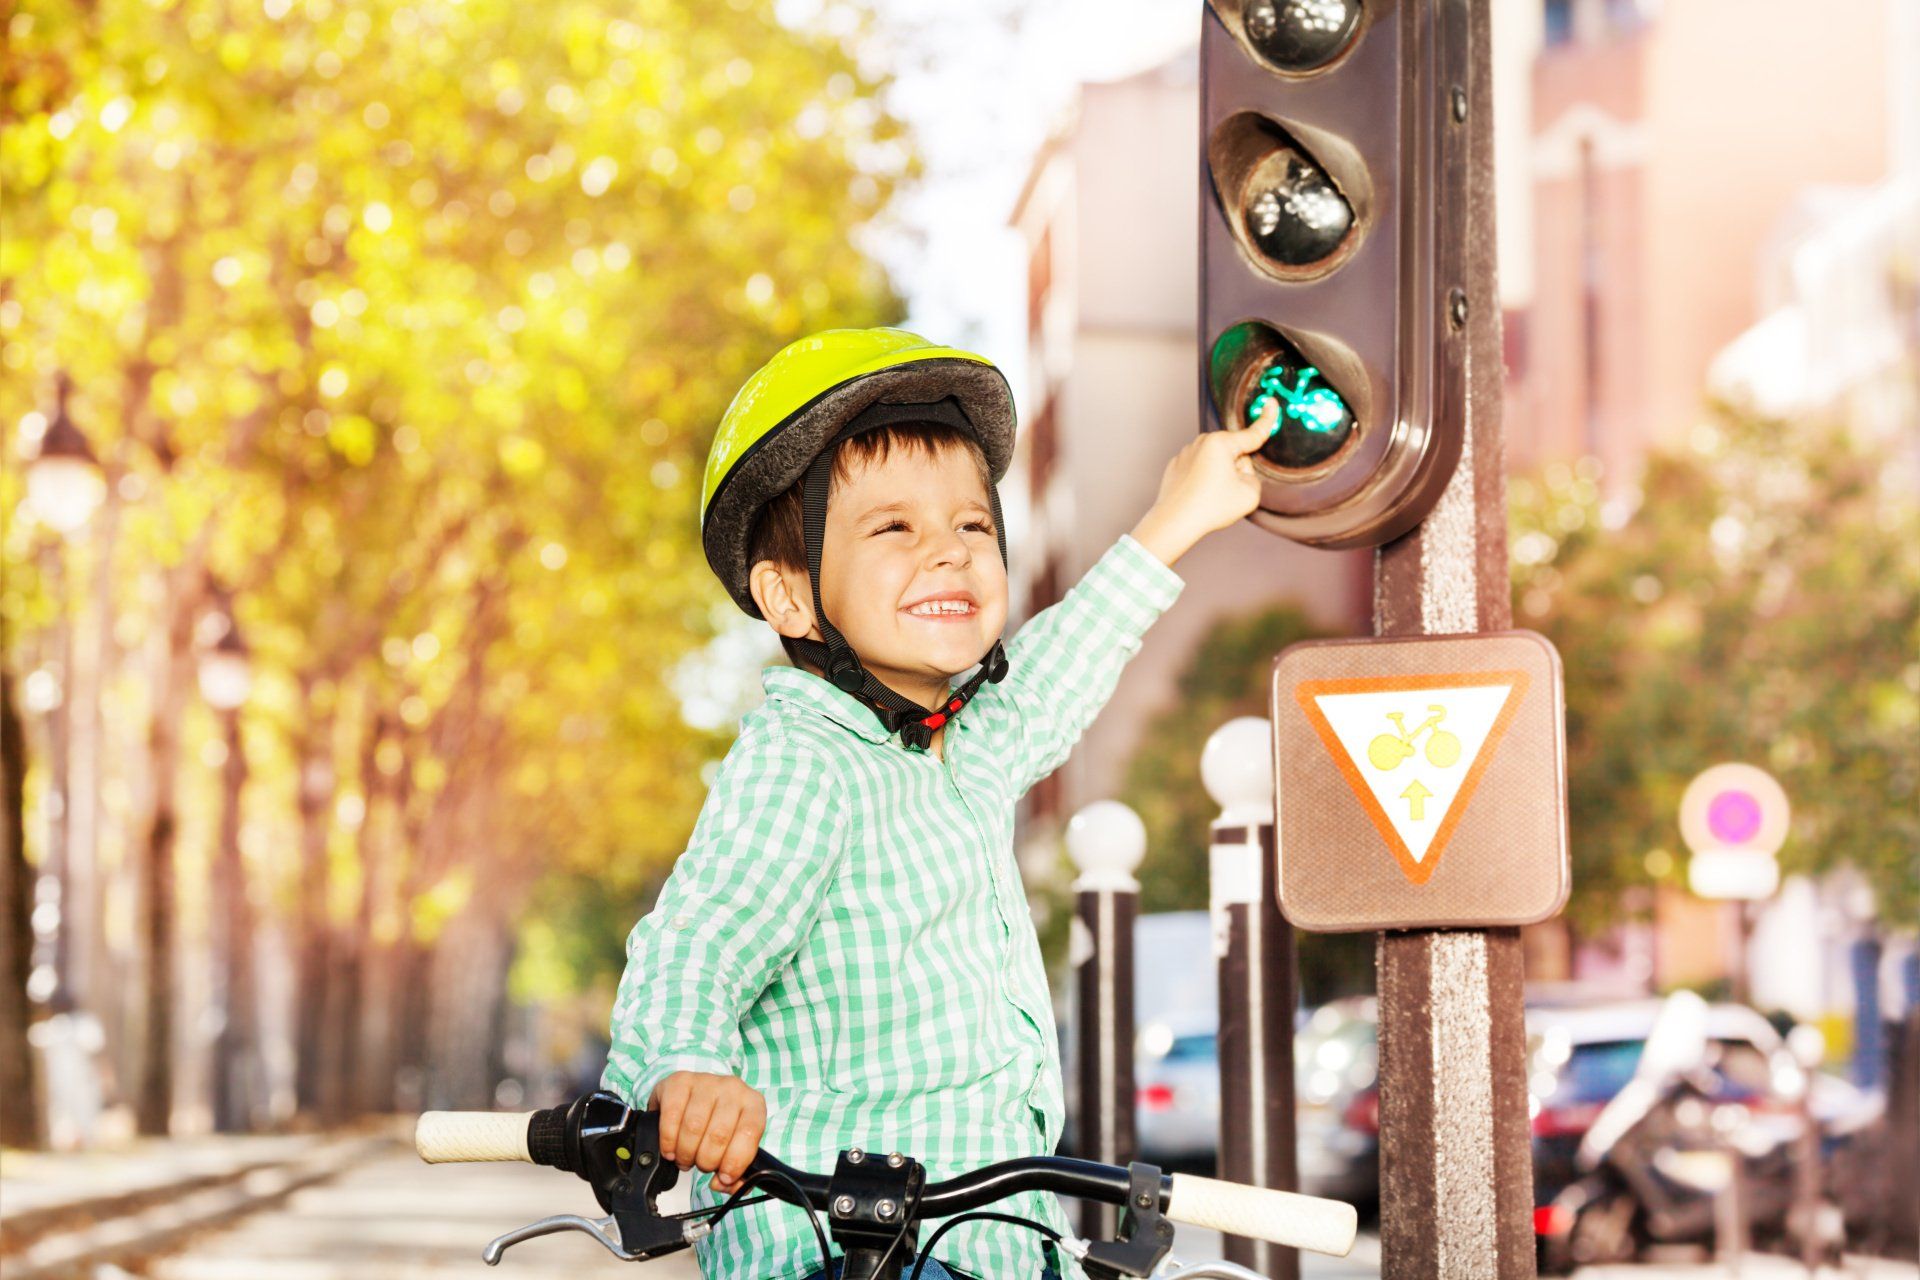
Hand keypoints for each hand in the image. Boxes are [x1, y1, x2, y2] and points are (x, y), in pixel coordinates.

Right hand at [652, 1070, 767, 1194]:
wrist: (695, 1095)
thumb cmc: (717, 1122)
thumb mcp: (733, 1144)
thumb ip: (737, 1171)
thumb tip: (725, 1184)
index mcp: (753, 1104)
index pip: (749, 1133)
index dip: (735, 1161)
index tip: (724, 1177)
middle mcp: (732, 1088)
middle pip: (718, 1134)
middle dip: (707, 1161)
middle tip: (701, 1165)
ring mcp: (706, 1081)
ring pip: (693, 1127)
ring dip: (686, 1153)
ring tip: (685, 1158)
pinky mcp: (679, 1081)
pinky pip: (671, 1116)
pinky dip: (669, 1141)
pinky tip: (671, 1149)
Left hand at [1129, 397, 1275, 566]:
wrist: (1174, 522)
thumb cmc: (1211, 508)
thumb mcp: (1250, 493)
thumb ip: (1252, 475)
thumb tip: (1239, 470)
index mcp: (1221, 443)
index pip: (1252, 433)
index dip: (1267, 419)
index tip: (1271, 402)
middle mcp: (1201, 442)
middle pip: (1234, 452)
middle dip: (1237, 467)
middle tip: (1229, 491)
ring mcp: (1186, 453)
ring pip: (1215, 461)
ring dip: (1219, 474)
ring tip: (1210, 496)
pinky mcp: (1176, 466)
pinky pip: (1198, 469)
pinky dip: (1202, 480)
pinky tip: (1197, 495)